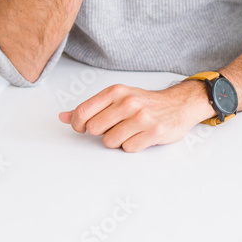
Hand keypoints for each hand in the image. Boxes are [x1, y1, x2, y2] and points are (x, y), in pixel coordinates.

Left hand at [59, 81, 213, 152]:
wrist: (178, 104)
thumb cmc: (144, 102)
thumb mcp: (117, 98)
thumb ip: (89, 108)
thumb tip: (62, 117)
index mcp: (116, 92)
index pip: (82, 112)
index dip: (78, 124)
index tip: (83, 128)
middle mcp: (128, 102)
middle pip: (94, 129)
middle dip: (101, 133)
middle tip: (114, 127)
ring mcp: (142, 117)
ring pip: (110, 142)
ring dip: (117, 141)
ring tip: (128, 132)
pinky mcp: (154, 132)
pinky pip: (128, 148)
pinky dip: (132, 146)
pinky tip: (140, 136)